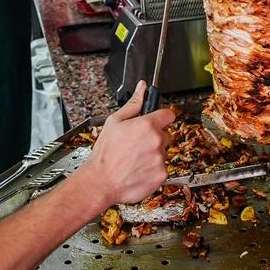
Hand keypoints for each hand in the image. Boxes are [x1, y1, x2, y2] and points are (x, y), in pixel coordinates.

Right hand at [85, 81, 174, 205]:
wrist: (101, 182)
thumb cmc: (105, 153)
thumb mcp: (114, 122)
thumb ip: (133, 104)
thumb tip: (142, 88)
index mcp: (147, 125)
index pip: (169, 115)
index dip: (162, 117)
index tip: (157, 121)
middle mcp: (157, 141)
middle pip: (165, 135)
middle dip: (154, 138)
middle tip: (137, 145)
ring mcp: (160, 159)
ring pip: (163, 153)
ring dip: (153, 155)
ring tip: (134, 159)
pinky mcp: (162, 175)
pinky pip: (162, 169)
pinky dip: (152, 170)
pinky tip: (138, 170)